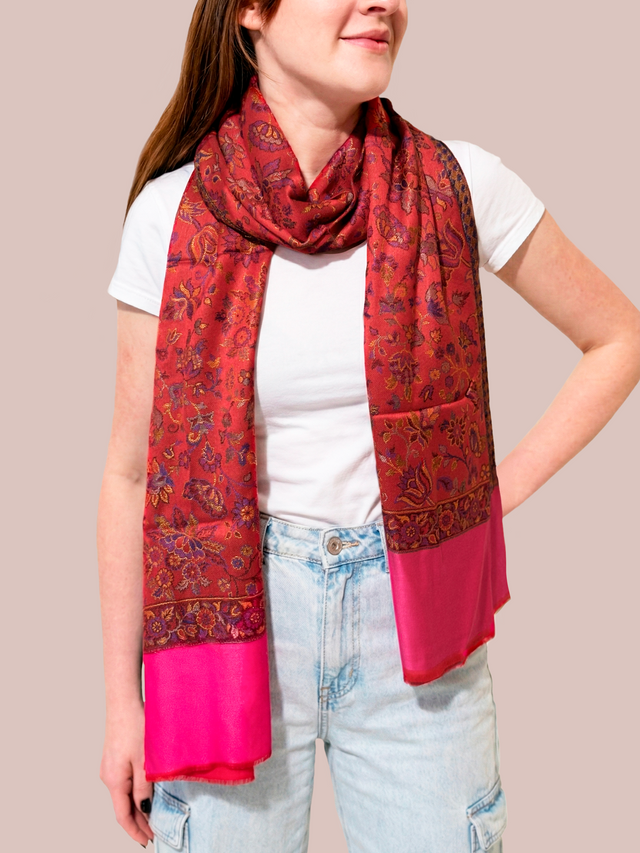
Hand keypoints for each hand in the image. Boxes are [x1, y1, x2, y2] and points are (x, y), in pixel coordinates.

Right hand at [100, 701, 153, 846]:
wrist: (124, 702)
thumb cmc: (135, 727)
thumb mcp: (144, 761)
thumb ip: (144, 788)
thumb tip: (145, 809)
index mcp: (113, 781)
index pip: (123, 816)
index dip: (136, 831)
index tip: (148, 841)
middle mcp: (107, 777)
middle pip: (122, 807)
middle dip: (139, 821)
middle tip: (156, 832)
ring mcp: (109, 768)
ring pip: (123, 795)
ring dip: (138, 807)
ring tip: (154, 816)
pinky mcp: (114, 759)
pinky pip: (124, 783)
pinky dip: (135, 793)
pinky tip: (146, 793)